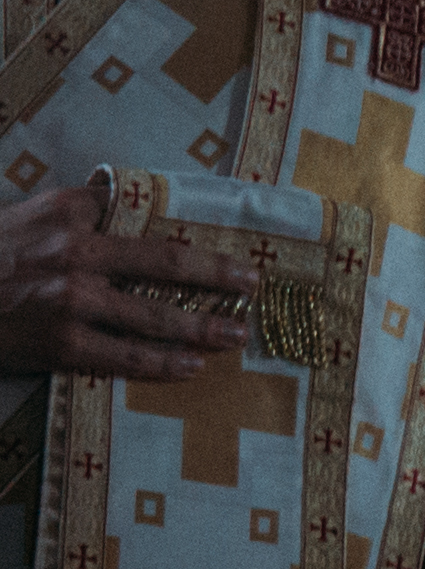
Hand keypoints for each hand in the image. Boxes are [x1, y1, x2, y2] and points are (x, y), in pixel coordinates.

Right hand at [0, 181, 252, 381]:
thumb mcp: (27, 216)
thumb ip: (79, 210)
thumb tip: (125, 201)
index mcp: (69, 212)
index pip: (141, 211)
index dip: (186, 223)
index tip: (224, 237)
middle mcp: (75, 251)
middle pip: (166, 261)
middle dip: (218, 274)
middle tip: (253, 284)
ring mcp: (71, 299)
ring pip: (155, 315)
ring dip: (204, 326)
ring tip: (236, 333)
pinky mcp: (61, 342)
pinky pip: (127, 356)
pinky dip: (165, 363)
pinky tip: (191, 367)